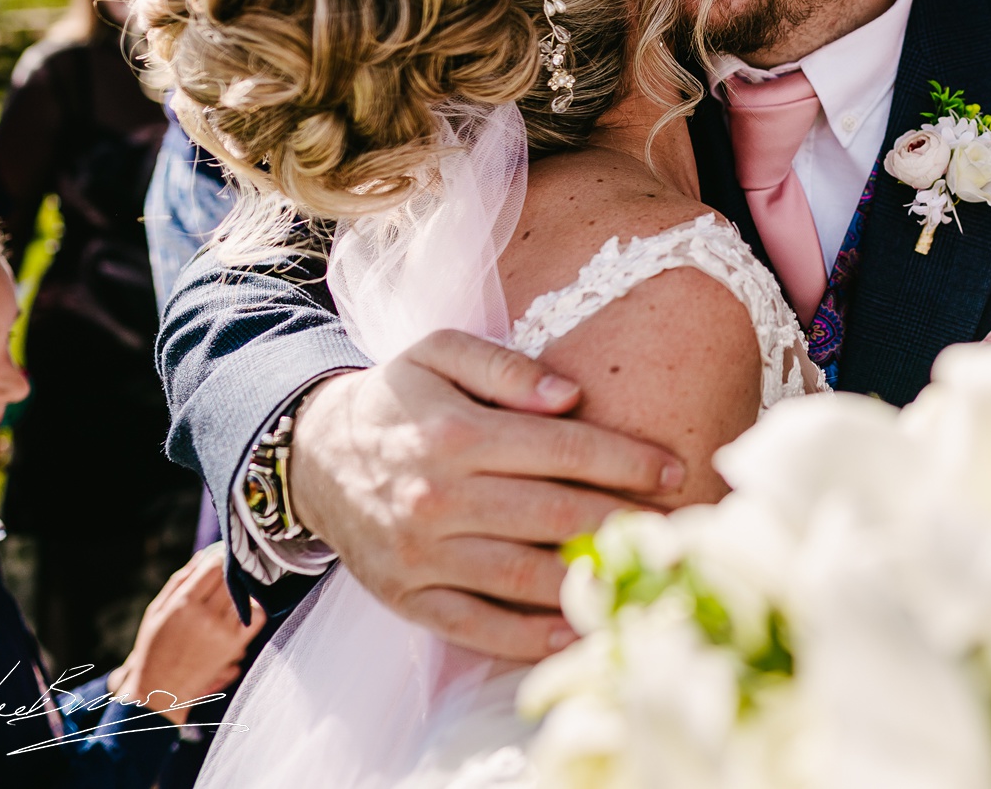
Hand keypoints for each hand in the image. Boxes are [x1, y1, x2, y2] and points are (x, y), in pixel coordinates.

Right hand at [109, 544, 264, 724]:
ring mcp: (223, 632)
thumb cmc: (154, 648)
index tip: (223, 554)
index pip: (215, 566)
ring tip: (235, 587)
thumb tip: (204, 555)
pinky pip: (257, 615)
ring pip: (246, 594)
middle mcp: (206, 617)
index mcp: (183, 605)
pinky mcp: (236, 646)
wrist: (160, 692)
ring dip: (243, 586)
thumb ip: (181, 581)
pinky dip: (253, 606)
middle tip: (233, 567)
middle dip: (233, 569)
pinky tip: (242, 607)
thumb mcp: (157, 611)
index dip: (221, 556)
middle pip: (233, 578)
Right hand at [287, 329, 684, 661]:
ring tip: (643, 572)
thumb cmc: (398, 399)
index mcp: (453, 433)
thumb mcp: (439, 353)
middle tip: (677, 525)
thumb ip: (504, 365)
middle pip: (554, 516)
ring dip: (591, 580)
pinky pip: (477, 627)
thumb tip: (569, 395)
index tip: (675, 469)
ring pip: (524, 577)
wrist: (313, 456)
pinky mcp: (407, 598)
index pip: (562, 449)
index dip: (626, 460)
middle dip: (624, 520)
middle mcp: (437, 498)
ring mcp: (420, 556)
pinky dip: (530, 637)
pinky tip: (578, 626)